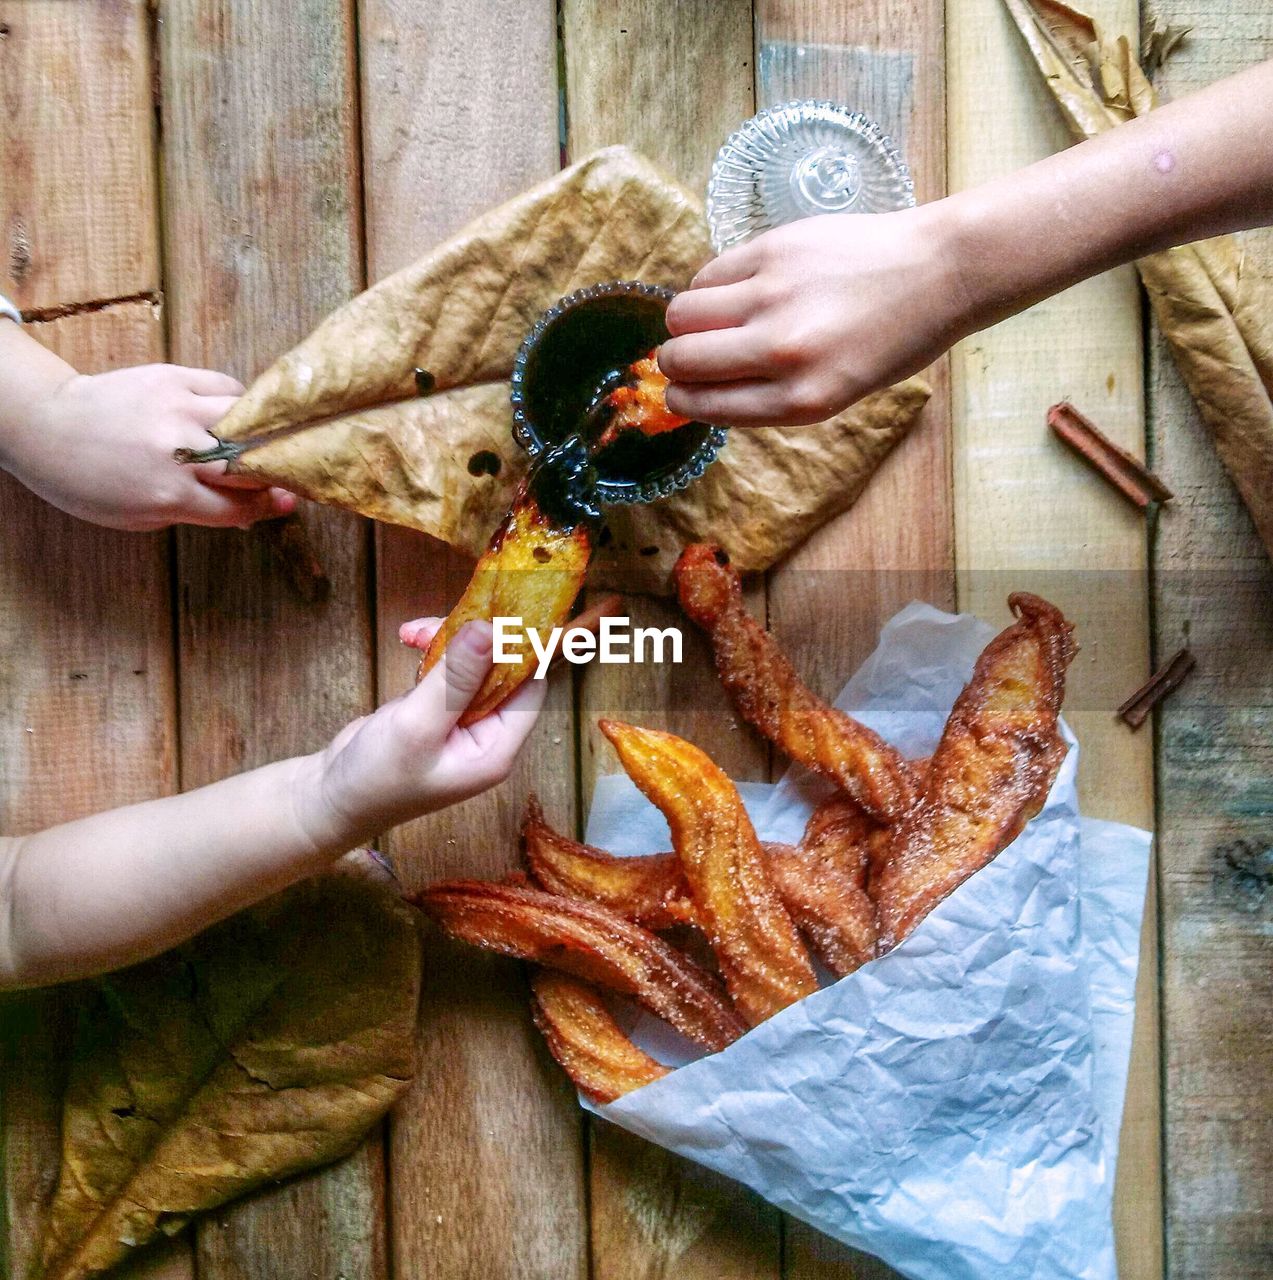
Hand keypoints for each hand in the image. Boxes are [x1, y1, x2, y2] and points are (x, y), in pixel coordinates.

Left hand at [1, 361, 294, 529]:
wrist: (48, 425)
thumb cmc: (89, 483)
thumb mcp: (141, 516)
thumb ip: (198, 512)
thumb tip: (250, 508)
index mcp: (170, 495)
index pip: (241, 506)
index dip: (270, 506)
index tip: (289, 501)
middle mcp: (179, 452)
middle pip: (251, 464)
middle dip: (275, 471)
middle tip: (287, 471)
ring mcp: (177, 410)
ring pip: (247, 421)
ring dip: (261, 433)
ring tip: (264, 439)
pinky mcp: (173, 378)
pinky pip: (226, 387)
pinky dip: (239, 403)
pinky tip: (235, 414)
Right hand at [296, 619, 545, 847]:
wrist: (333, 797)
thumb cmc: (376, 776)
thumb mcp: (416, 725)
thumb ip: (455, 678)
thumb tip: (490, 630)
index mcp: (497, 748)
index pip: (529, 689)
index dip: (519, 651)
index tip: (499, 614)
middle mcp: (487, 734)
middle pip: (501, 670)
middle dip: (474, 640)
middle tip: (440, 622)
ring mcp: (462, 720)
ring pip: (473, 664)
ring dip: (447, 640)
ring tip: (412, 632)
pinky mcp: (438, 708)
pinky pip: (449, 669)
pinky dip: (431, 650)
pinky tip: (409, 640)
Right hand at [659, 204, 969, 426]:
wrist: (938, 272)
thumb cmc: (893, 340)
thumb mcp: (835, 392)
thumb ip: (772, 395)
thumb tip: (706, 387)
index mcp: (800, 400)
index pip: (704, 404)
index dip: (681, 398)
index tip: (679, 390)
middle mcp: (781, 352)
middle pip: (681, 358)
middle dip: (673, 362)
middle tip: (685, 354)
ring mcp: (774, 296)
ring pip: (682, 312)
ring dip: (684, 322)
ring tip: (708, 319)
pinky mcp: (773, 250)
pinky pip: (710, 273)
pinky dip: (709, 286)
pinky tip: (732, 289)